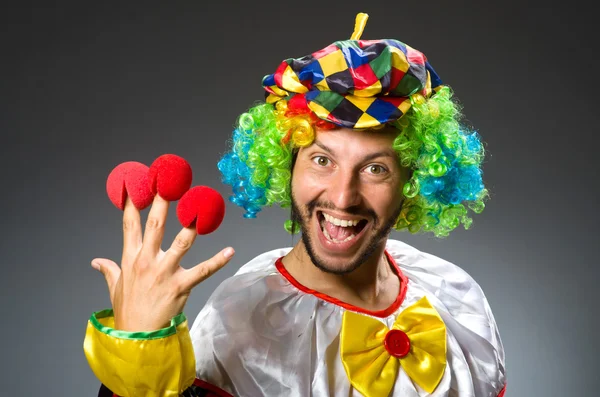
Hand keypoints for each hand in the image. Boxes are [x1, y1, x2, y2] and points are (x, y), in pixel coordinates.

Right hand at [91, 195, 233, 330]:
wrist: (136, 339)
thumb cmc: (128, 311)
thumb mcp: (115, 288)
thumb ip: (109, 270)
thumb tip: (96, 261)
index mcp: (130, 259)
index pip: (130, 225)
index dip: (132, 203)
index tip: (135, 183)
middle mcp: (147, 262)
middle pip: (156, 225)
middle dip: (163, 202)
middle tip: (170, 181)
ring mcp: (165, 273)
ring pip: (181, 243)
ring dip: (192, 225)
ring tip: (202, 207)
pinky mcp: (181, 286)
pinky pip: (203, 270)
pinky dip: (218, 261)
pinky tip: (230, 250)